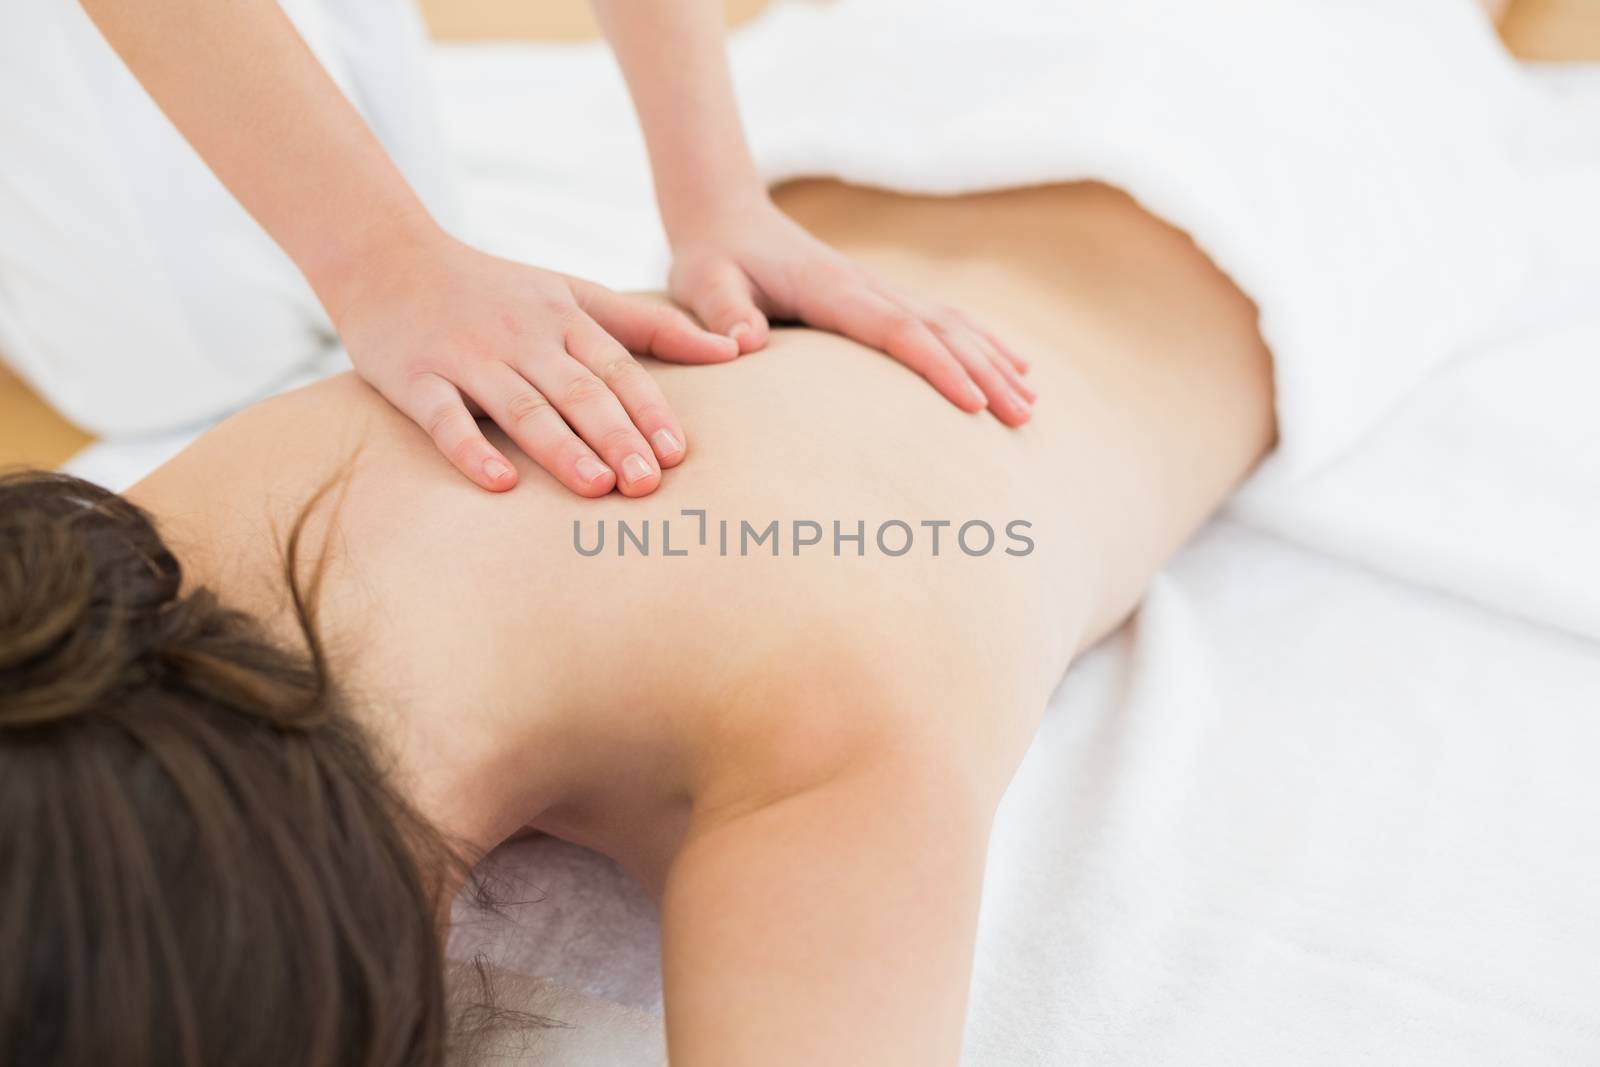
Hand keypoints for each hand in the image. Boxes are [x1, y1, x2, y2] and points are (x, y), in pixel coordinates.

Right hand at [326, 230, 738, 494]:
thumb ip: (650, 325)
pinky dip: (471, 449)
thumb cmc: (494, 289)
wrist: (386, 256)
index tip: (677, 453)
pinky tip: (500, 482)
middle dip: (615, 436)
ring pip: (520, 405)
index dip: (647, 409)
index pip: (616, 366)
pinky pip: (445, 418)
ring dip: (559, 446)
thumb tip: (732, 349)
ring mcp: (466, 356)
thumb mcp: (574, 293)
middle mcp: (521, 336)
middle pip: (576, 390)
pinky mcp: (415, 377)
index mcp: (563, 317)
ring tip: (595, 487)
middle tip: (647, 483)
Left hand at [666, 196, 1034, 424]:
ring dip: (994, 361)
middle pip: (940, 330)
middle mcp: (866, 284)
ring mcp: (879, 287)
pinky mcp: (881, 295)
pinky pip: (943, 319)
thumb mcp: (702, 283)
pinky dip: (983, 343)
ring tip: (1031, 404)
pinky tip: (1015, 366)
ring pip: (952, 323)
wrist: (724, 217)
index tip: (974, 403)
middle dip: (985, 374)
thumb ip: (722, 312)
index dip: (938, 367)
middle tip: (1021, 419)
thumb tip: (746, 344)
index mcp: (831, 288)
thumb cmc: (711, 259)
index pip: (897, 330)